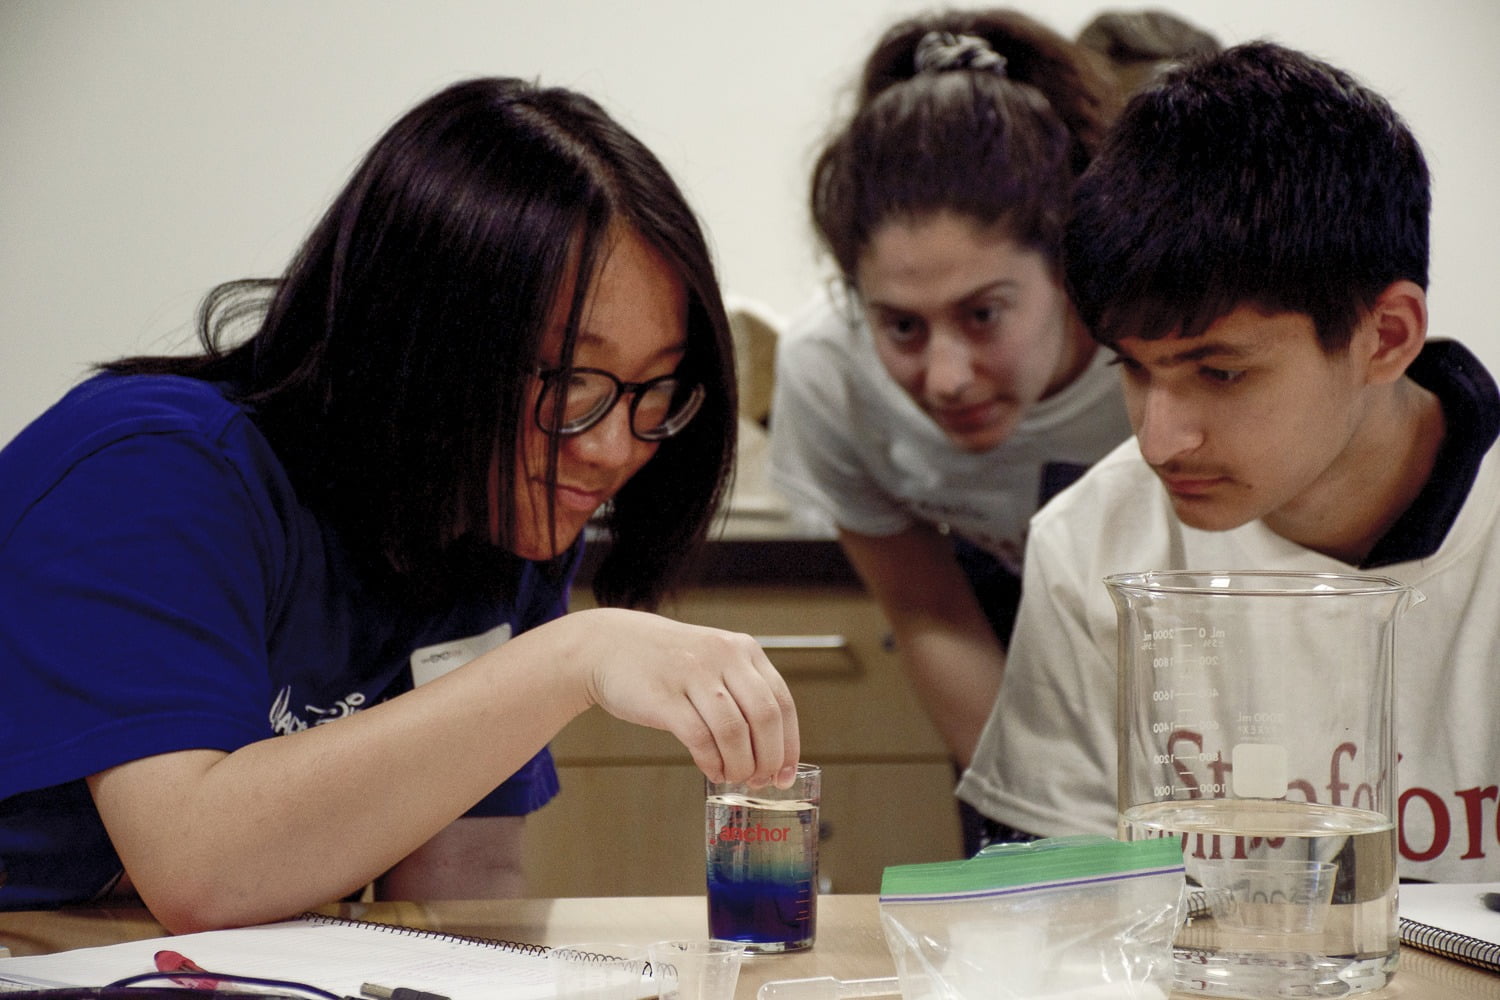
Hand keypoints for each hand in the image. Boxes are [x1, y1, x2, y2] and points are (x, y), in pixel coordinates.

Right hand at [554, 607, 799, 787]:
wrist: (607, 645)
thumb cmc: (666, 662)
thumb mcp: (713, 660)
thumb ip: (742, 692)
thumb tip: (771, 752)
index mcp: (743, 650)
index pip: (782, 702)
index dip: (789, 744)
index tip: (786, 774)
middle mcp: (723, 657)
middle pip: (764, 718)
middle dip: (768, 759)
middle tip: (760, 781)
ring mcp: (693, 674)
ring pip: (734, 732)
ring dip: (740, 765)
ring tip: (733, 777)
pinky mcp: (664, 696)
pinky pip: (700, 738)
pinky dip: (711, 762)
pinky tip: (711, 770)